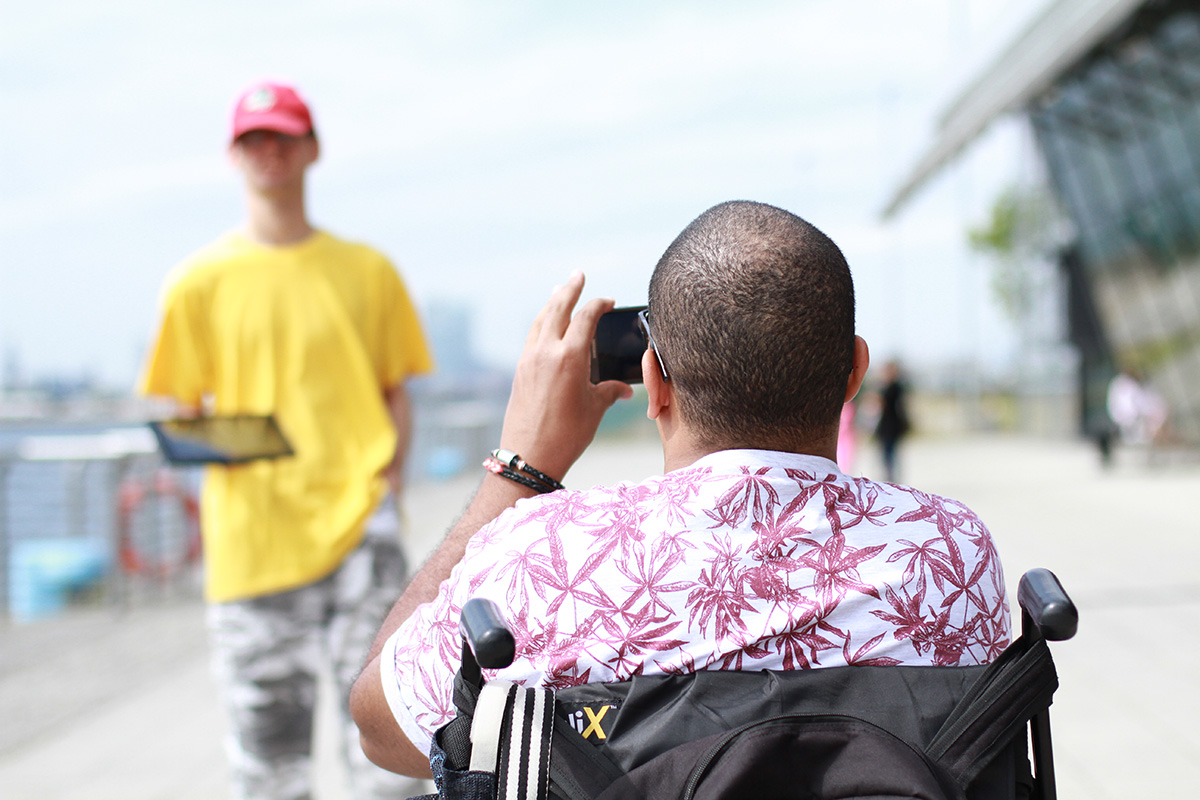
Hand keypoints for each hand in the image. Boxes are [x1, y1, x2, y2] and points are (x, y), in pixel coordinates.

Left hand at [498, 271, 633, 481]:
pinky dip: (541, 324)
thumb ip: (609, 392)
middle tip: (578, 275)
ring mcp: (529, 359)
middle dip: (570, 289)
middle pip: (558, 308)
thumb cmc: (566, 435)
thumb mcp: (594, 410)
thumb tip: (623, 390)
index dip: (598, 304)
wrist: (528, 456)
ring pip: (540, 320)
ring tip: (559, 292)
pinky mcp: (519, 370)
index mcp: (570, 357)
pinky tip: (545, 325)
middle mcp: (546, 352)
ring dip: (552, 303)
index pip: (585, 317)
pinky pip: (531, 337)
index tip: (608, 302)